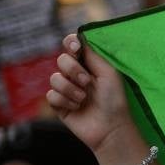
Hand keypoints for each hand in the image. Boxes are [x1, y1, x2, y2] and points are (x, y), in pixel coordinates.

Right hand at [47, 34, 137, 153]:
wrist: (110, 127)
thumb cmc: (114, 99)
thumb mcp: (108, 72)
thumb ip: (93, 54)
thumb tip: (80, 37)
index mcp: (90, 65)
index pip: (73, 46)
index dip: (70, 43)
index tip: (74, 47)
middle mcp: (76, 75)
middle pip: (61, 60)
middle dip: (73, 70)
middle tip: (87, 82)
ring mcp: (66, 89)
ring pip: (54, 78)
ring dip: (70, 89)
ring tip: (84, 99)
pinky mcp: (58, 104)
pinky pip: (51, 95)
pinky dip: (65, 101)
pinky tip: (77, 108)